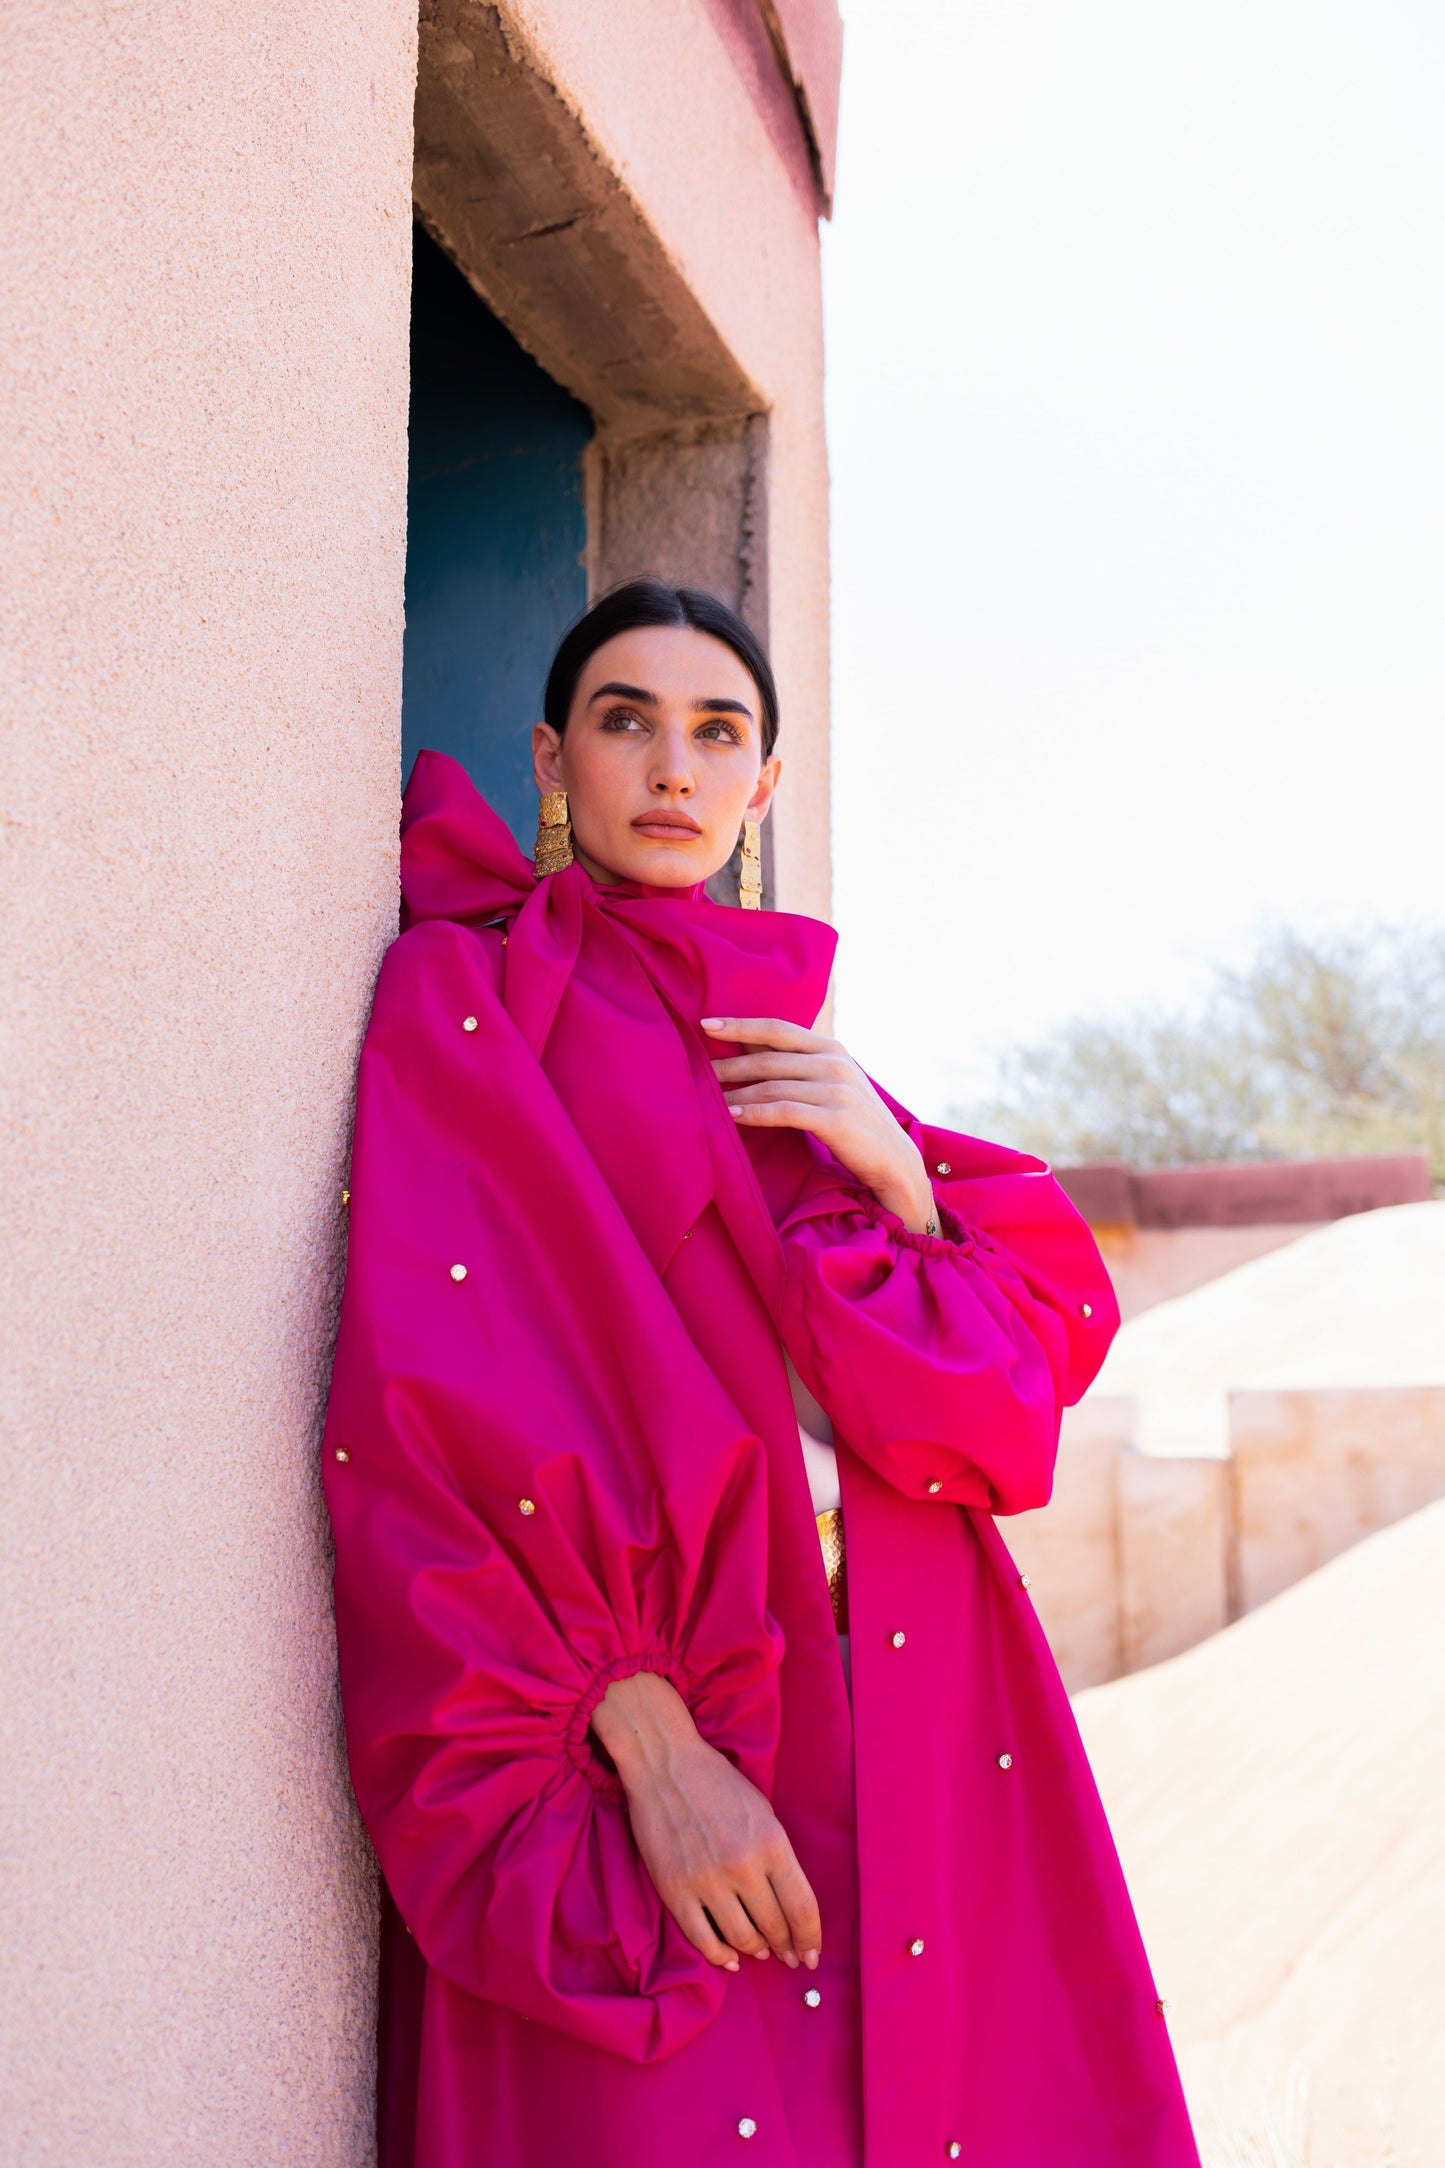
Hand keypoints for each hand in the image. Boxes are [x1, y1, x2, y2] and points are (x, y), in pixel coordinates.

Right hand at [591, 1670, 820, 1973]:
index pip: (802, 1908)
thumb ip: (778, 1857)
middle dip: (785, 1947)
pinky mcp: (675, 1890)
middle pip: (774, 1927)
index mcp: (772, 1842)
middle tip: (787, 1956)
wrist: (664, 1763)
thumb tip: (787, 1904)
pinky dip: (719, 1956)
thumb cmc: (718, 1783)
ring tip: (760, 1952)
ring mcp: (707, 1881)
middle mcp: (743, 1866)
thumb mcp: (763, 1812)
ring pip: (742, 1939)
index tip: (811, 1957)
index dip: (810, 1939)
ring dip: (755, 1951)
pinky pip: (703, 1939)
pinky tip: (728, 1957)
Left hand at [703, 1016, 935, 1232]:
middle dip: (729, 1064)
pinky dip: (755, 1112)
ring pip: (772, 1086)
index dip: (740, 1025)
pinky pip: (784, 1111)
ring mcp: (837, 1090)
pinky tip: (732, 1116)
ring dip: (735, 1093)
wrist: (893, 1159)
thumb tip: (748, 1043)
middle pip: (769, 1058)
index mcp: (832, 1048)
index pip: (777, 1029)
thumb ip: (796, 1063)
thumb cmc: (854, 1121)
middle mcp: (835, 1063)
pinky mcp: (835, 1118)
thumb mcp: (831, 1082)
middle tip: (698, 1071)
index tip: (706, 1024)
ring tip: (707, 1099)